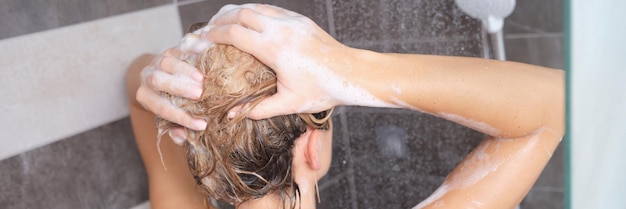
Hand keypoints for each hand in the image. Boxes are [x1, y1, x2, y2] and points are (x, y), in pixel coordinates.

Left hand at [136, 48, 207, 131]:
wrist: (158, 75)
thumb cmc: (168, 102)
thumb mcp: (168, 118)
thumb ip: (175, 130)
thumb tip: (182, 135)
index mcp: (146, 96)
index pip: (162, 108)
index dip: (182, 118)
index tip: (202, 125)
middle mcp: (148, 77)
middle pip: (158, 81)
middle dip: (179, 89)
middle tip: (200, 95)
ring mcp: (158, 61)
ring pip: (166, 62)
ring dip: (185, 71)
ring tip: (203, 80)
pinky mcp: (171, 50)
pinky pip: (180, 49)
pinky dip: (193, 54)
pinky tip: (207, 60)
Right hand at [204, 4, 356, 118]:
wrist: (351, 73)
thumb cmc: (322, 90)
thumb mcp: (289, 103)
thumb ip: (258, 109)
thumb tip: (232, 116)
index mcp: (275, 49)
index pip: (234, 33)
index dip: (214, 35)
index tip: (202, 42)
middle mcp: (281, 29)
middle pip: (240, 13)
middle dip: (219, 19)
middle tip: (207, 29)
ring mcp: (291, 21)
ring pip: (255, 7)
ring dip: (235, 12)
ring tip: (222, 22)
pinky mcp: (300, 20)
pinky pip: (270, 9)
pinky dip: (253, 12)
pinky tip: (248, 21)